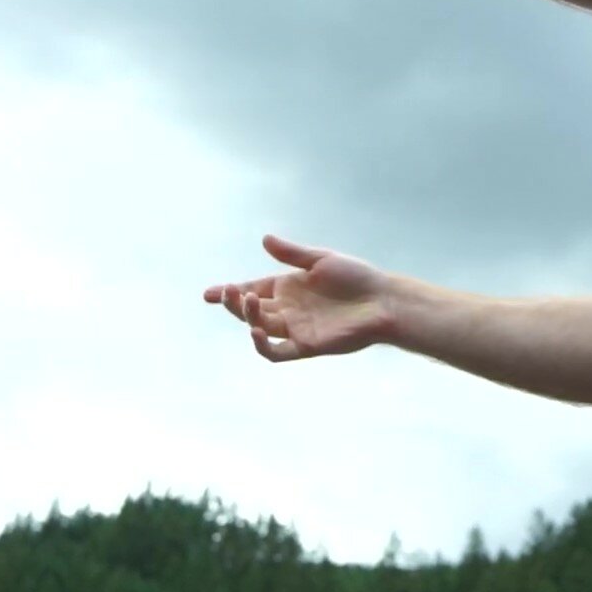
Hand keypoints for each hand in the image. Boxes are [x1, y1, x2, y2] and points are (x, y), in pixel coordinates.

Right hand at [204, 234, 393, 361]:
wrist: (383, 300)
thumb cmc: (357, 278)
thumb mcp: (322, 259)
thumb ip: (292, 254)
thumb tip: (264, 239)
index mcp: (288, 287)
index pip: (252, 289)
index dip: (230, 292)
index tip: (208, 293)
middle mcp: (288, 309)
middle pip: (250, 309)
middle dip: (234, 303)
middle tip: (226, 293)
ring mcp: (295, 329)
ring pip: (259, 327)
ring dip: (247, 317)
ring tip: (248, 301)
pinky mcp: (306, 346)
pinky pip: (277, 352)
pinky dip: (262, 345)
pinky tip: (255, 331)